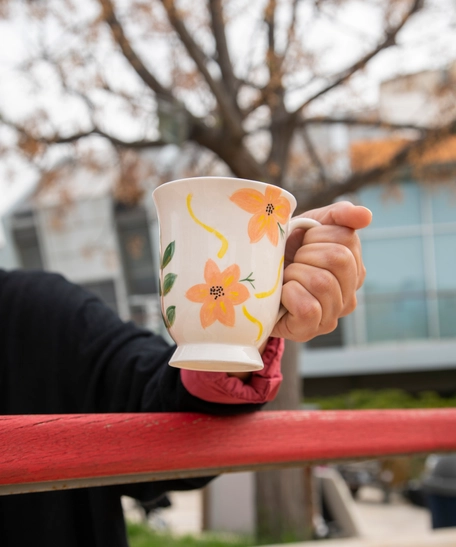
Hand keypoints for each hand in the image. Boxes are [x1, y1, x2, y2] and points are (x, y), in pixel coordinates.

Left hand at [270, 201, 371, 341]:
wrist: (253, 279)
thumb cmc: (284, 251)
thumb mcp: (309, 225)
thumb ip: (339, 215)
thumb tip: (366, 215)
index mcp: (353, 267)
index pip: (346, 238)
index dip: (316, 235)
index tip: (302, 244)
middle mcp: (349, 294)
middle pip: (338, 259)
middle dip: (306, 253)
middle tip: (292, 261)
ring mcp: (331, 316)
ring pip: (322, 282)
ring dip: (295, 273)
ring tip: (286, 277)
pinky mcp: (309, 330)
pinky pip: (308, 307)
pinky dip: (289, 294)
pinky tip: (282, 293)